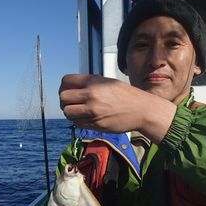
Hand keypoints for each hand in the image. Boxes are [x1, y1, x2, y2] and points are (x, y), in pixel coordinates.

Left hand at [59, 74, 175, 143]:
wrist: (142, 110)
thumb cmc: (126, 95)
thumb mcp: (108, 82)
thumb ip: (90, 83)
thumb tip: (73, 87)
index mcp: (94, 82)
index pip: (66, 81)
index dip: (64, 86)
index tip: (68, 91)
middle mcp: (91, 95)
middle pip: (63, 98)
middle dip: (65, 101)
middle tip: (71, 103)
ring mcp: (93, 111)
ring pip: (67, 112)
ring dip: (70, 112)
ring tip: (79, 112)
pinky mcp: (96, 124)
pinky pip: (77, 123)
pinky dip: (79, 121)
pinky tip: (87, 118)